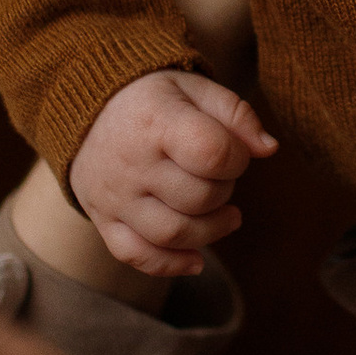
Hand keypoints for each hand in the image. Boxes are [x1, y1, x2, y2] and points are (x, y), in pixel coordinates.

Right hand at [70, 66, 276, 278]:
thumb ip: (236, 114)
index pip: (213, 154)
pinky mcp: (103, 219)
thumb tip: (268, 149)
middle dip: (225, 191)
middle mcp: (131, 163)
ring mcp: (115, 196)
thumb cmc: (153, 99)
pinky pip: (136, 255)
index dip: (237, 159)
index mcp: (155, 121)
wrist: (87, 109)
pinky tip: (196, 260)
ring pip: (174, 234)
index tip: (233, 153)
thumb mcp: (194, 89)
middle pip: (198, 198)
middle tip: (221, 176)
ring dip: (211, 231)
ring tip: (225, 215)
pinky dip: (170, 265)